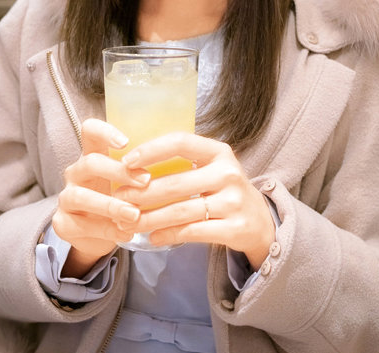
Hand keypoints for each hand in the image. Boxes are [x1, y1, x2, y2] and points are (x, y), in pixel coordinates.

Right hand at [52, 118, 149, 276]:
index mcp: (93, 154)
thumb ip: (144, 168)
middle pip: (90, 162)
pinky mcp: (62, 222)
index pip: (90, 130)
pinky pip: (82, 224)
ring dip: (111, 205)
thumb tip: (181, 159)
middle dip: (119, 172)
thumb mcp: (130, 180)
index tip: (126, 142)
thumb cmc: (120, 198)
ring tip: (134, 215)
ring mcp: (66, 197)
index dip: (105, 131)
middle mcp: (76, 172)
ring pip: (81, 195)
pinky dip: (106, 229)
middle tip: (145, 181)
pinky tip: (125, 232)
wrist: (99, 234)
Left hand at [115, 132, 274, 269]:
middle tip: (118, 199)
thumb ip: (182, 163)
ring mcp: (234, 202)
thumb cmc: (223, 189)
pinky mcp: (235, 229)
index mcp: (219, 152)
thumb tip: (132, 164)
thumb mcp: (211, 167)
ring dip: (149, 218)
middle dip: (141, 192)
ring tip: (128, 221)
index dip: (152, 150)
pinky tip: (152, 236)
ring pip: (181, 211)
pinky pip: (193, 232)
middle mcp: (229, 174)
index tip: (126, 161)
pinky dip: (168, 235)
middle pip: (176, 183)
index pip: (181, 142)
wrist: (260, 221)